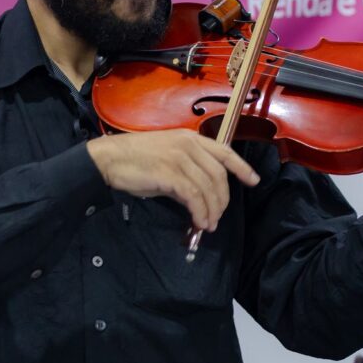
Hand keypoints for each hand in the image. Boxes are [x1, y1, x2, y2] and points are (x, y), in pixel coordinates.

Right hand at [86, 129, 259, 230]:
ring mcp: (179, 158)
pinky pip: (194, 196)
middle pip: (219, 175)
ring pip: (208, 187)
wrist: (108, 159)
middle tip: (217, 217)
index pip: (225, 152)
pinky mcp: (169, 173)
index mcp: (191, 138)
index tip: (254, 181)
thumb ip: (187, 172)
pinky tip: (198, 222)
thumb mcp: (167, 159)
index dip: (242, 167)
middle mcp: (189, 145)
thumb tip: (200, 197)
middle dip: (223, 199)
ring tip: (208, 224)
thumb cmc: (135, 159)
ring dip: (212, 210)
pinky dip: (200, 211)